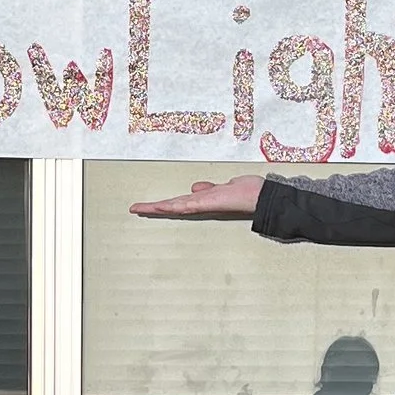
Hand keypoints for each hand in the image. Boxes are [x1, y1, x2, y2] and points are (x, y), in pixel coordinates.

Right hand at [130, 175, 265, 220]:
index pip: (179, 202)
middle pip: (173, 205)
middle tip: (135, 208)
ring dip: (156, 207)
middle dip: (153, 208)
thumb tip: (196, 187)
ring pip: (175, 206)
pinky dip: (171, 205)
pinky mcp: (206, 203)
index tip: (149, 204)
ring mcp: (203, 205)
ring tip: (139, 208)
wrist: (260, 197)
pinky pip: (186, 205)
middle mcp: (201, 204)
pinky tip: (160, 206)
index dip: (163, 203)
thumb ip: (210, 188)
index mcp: (204, 200)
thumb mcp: (224, 187)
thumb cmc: (246, 192)